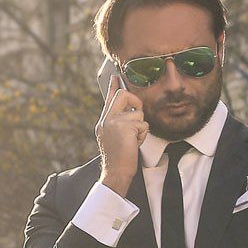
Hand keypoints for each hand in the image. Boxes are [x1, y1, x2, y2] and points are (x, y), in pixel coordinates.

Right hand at [96, 71, 147, 195]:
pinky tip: (134, 144)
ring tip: (132, 140)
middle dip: (135, 102)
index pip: (109, 98)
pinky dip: (142, 135)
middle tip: (136, 115)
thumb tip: (132, 111)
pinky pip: (143, 124)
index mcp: (104, 121)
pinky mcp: (124, 126)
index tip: (115, 76)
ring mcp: (114, 122)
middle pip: (123, 95)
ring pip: (138, 113)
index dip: (112, 85)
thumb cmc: (118, 157)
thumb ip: (119, 123)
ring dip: (140, 128)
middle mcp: (107, 119)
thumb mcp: (114, 137)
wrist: (116, 172)